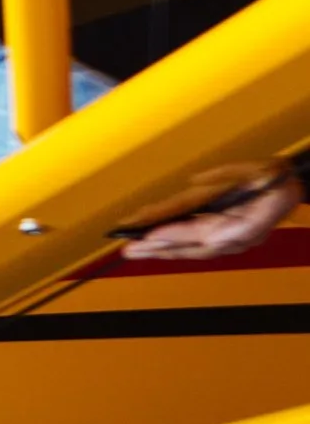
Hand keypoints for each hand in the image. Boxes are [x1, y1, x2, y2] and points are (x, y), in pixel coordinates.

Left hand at [118, 162, 301, 267]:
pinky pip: (196, 248)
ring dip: (161, 251)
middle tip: (130, 249)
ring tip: (134, 250)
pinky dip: (175, 247)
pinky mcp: (226, 241)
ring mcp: (230, 243)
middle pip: (189, 247)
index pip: (200, 232)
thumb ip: (223, 178)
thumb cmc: (273, 179)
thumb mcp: (251, 171)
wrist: (293, 188)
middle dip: (158, 249)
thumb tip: (194, 182)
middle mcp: (233, 238)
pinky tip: (156, 244)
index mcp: (241, 224)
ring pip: (189, 251)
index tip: (149, 234)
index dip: (174, 234)